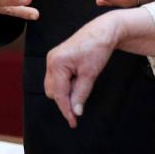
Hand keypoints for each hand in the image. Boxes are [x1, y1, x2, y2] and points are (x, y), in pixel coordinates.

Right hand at [44, 12, 120, 127]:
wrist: (103, 31)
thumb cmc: (97, 47)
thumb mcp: (90, 74)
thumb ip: (81, 94)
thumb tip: (76, 111)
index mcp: (57, 63)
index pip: (59, 94)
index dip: (66, 110)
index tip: (73, 122)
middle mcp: (51, 60)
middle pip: (53, 91)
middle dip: (66, 99)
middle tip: (81, 100)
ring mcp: (53, 59)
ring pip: (55, 85)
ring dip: (67, 91)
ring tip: (83, 83)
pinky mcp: (58, 59)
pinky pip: (58, 78)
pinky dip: (68, 84)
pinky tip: (79, 79)